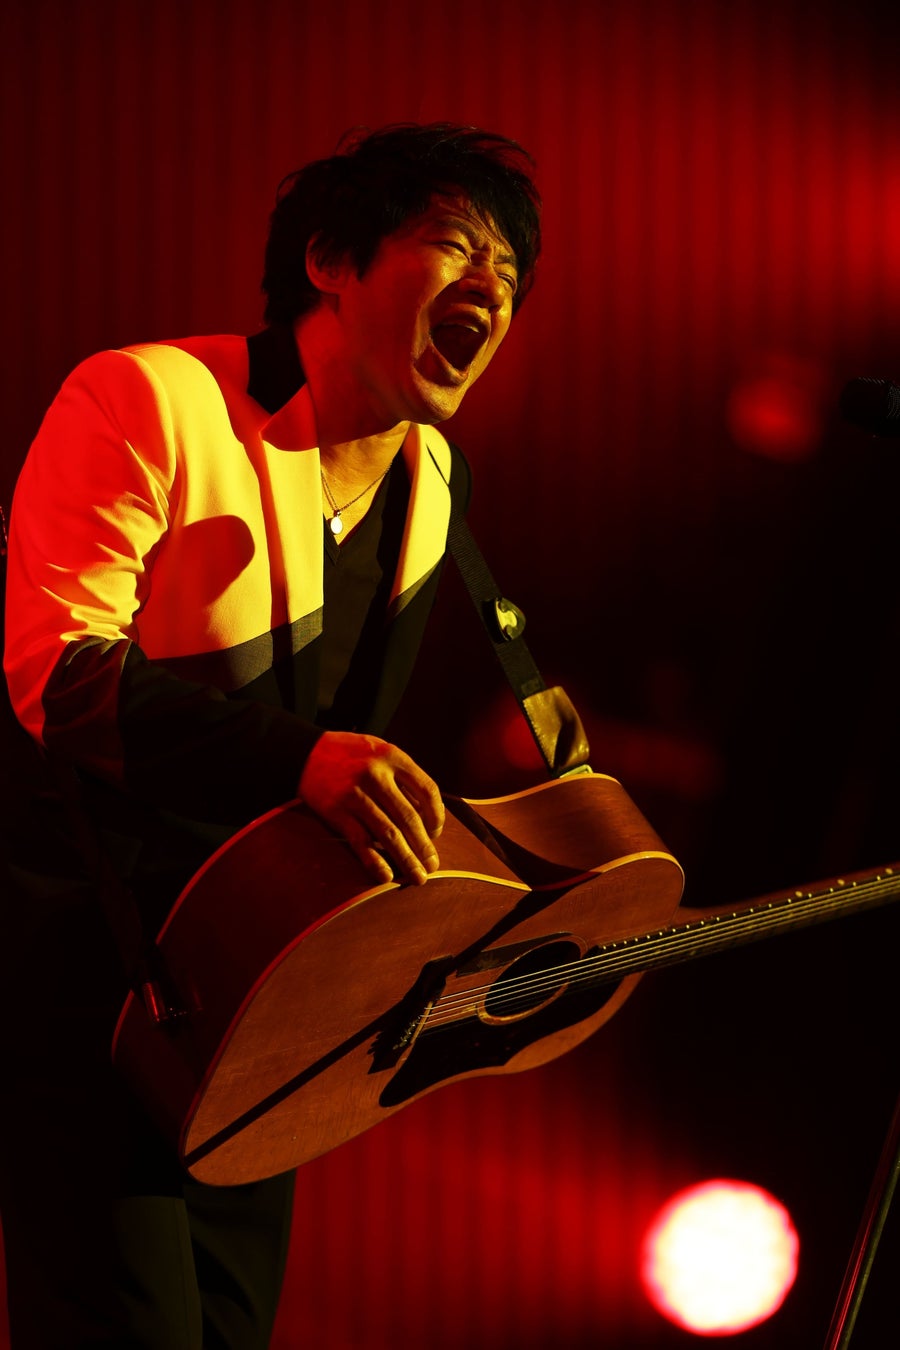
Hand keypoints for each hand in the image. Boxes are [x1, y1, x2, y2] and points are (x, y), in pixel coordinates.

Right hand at [298, 731, 443, 885]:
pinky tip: (386, 875)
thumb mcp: (380, 752)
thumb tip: (428, 817)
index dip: (437, 815)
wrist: (303, 752)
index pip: (427, 790)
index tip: (436, 832)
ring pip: (388, 833)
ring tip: (418, 877)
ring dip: (406, 859)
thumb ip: (402, 778)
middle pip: (409, 817)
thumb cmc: (350, 754)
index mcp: (392, 756)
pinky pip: (360, 840)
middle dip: (424, 846)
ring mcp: (354, 794)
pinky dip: (374, 860)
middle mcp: (375, 774)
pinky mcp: (335, 810)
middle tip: (432, 865)